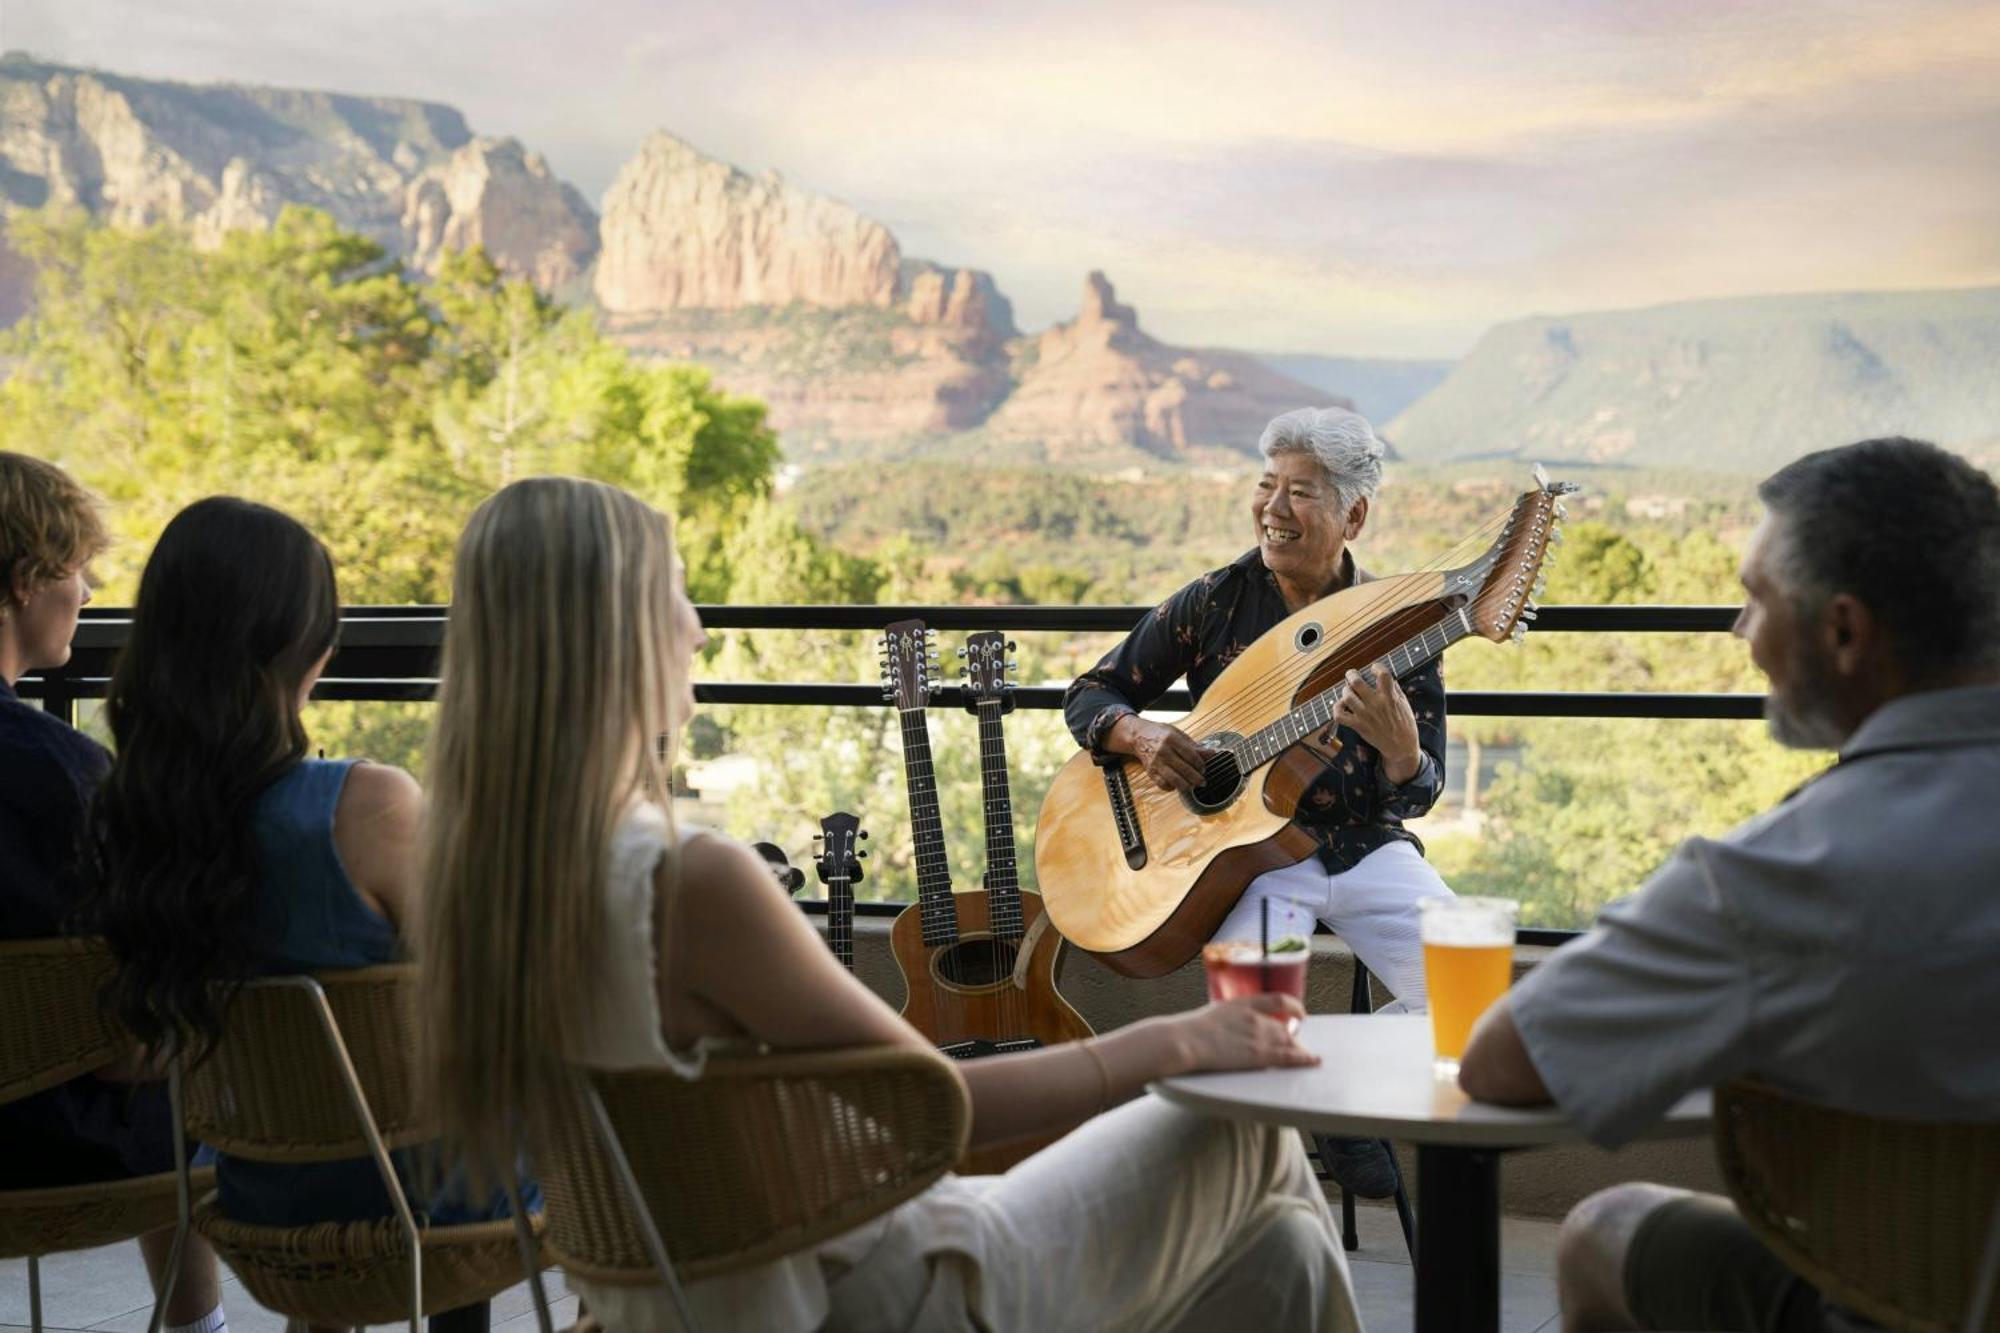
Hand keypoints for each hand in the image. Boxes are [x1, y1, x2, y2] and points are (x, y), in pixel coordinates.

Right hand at [1125, 718, 1216, 792]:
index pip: (1190, 755)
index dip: (1200, 764)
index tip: (1203, 768)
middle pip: (1184, 768)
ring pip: (1174, 779)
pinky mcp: (1150, 771)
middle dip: (1196, 778)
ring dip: (1186, 785)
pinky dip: (1172, 787)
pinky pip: (1163, 784)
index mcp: (1171, 739)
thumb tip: (1212, 753)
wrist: (1138, 736)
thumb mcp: (1179, 734)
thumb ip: (1195, 746)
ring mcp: (1155, 762)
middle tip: (1202, 781)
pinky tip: (1178, 784)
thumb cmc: (1161, 734)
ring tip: (1192, 786)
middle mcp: (1162, 751)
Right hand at [1172, 994, 1319, 1073]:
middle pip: (1284, 1027)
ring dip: (1297, 1050)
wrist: (1187, 1040)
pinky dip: (1304, 1058)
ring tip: (1305, 1057)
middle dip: (1292, 1037)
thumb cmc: (1193, 1029)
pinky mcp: (1258, 1055)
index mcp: (1244, 1003)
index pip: (1278, 999)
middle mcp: (1256, 1017)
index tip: (1300, 1013)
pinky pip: (1288, 1057)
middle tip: (1295, 1044)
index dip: (1293, 1006)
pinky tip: (1312, 1060)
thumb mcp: (1216, 1012)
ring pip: (1288, 1041)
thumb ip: (1233, 1016)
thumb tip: (1237, 1024)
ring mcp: (1258, 1036)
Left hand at [1332, 660, 1420, 783]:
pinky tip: (1342, 705)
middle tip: (1352, 675)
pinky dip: (1337, 708)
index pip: (1383, 674)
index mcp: (1390, 697)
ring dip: (1345, 691)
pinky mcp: (1358, 726)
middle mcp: (1376, 704)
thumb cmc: (1404, 723)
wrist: (1401, 747)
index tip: (1374, 669)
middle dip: (1351, 675)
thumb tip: (1383, 675)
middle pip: (1356, 682)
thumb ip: (1394, 688)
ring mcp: (1366, 715)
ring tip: (1349, 692)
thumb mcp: (1404, 703)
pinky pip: (1339, 716)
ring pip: (1347, 696)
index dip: (1377, 667)